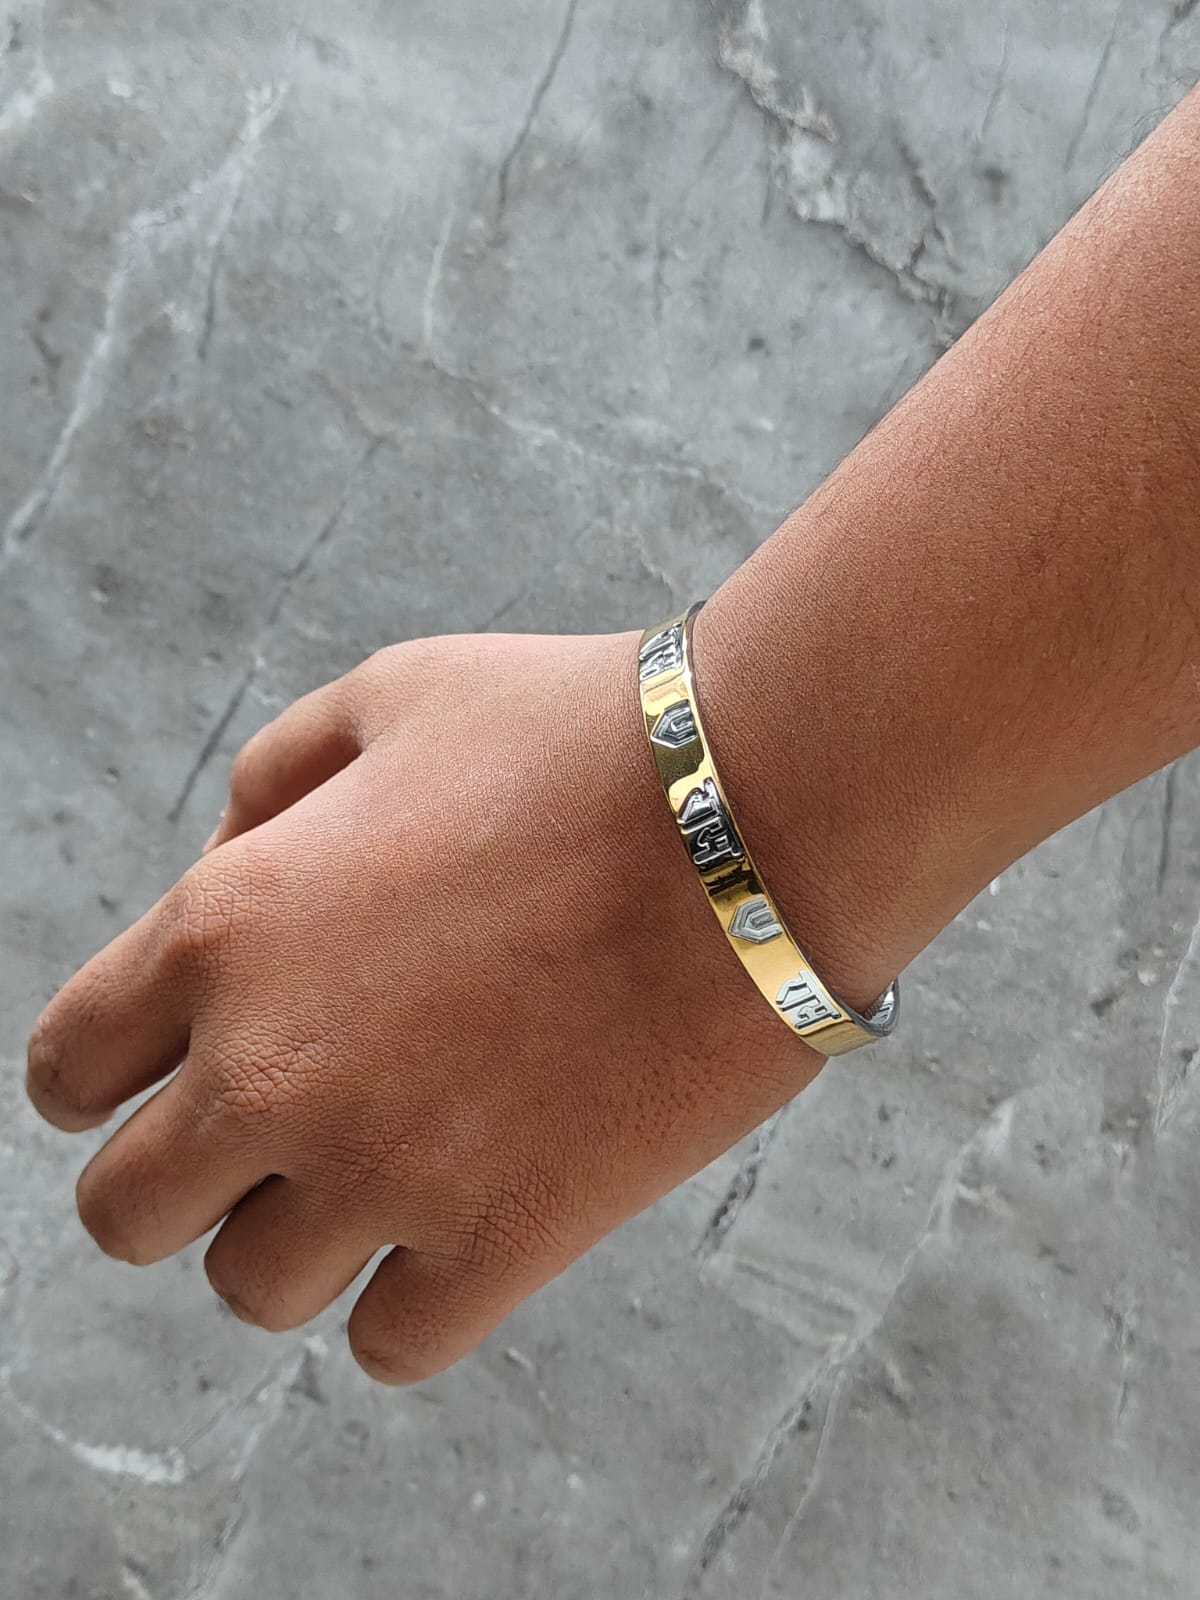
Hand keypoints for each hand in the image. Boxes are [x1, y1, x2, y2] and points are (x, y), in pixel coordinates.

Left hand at [26, 630, 817, 1381]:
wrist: (763, 805)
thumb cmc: (577, 735)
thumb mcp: (388, 698)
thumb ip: (268, 788)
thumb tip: (227, 874)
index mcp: (223, 931)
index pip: (69, 1068)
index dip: (103, 1076)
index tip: (156, 1078)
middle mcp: (272, 1069)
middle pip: (124, 1214)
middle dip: (179, 1178)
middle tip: (265, 1135)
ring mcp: (387, 1171)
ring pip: (253, 1291)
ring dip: (297, 1239)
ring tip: (381, 1169)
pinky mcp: (507, 1239)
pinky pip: (391, 1345)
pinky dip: (408, 1300)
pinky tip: (459, 1222)